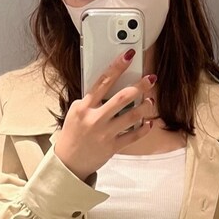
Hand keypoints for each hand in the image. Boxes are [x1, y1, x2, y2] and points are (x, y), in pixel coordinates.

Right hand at [54, 50, 157, 179]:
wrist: (69, 162)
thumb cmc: (73, 135)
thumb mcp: (76, 112)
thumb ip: (91, 100)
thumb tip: (111, 87)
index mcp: (84, 107)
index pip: (103, 81)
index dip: (117, 67)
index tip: (129, 56)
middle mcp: (95, 119)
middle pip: (122, 97)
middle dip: (140, 86)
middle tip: (150, 79)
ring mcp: (105, 134)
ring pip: (132, 116)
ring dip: (145, 106)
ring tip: (150, 101)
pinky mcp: (112, 147)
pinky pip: (133, 136)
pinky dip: (144, 128)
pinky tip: (148, 122)